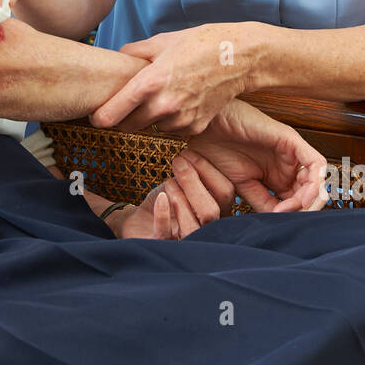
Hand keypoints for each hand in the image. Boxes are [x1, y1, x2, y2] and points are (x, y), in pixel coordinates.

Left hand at [86, 151, 235, 239]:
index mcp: (216, 207)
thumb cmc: (167, 194)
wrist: (137, 219)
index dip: (210, 172)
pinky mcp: (162, 246)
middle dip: (195, 182)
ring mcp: (185, 239)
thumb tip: (210, 118)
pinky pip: (167, 235)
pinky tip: (161, 198)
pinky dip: (165, 215)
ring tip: (168, 179)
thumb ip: (199, 158)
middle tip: (177, 162)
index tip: (189, 153)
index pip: (227, 193)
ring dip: (182, 198)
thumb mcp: (186, 173)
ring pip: (196, 226)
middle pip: (214, 210)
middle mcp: (207, 228)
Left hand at [88, 24, 254, 134]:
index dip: (99, 117)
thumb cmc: (199, 44)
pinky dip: (171, 120)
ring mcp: (181, 119)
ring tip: (161, 96)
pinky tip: (180, 101)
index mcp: (150, 82)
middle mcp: (163, 105)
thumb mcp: (160, 41)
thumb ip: (132, 52)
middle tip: (126, 104)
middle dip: (123, 118)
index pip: (111, 114)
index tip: (95, 116)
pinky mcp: (196, 127)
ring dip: (150, 118)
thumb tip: (115, 60)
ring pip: (151, 127)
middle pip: (127, 126)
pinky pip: (172, 129)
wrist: (239, 58)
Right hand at [186, 99, 327, 213]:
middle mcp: (288, 164)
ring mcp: (291, 152)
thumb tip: (278, 221)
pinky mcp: (291, 140)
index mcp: (277, 175)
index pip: (298, 200)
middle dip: (306, 209)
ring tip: (295, 208)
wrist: (205, 128)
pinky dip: (314, 182)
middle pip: (311, 192)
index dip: (293, 215)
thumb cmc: (217, 150)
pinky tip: (301, 196)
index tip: (277, 223)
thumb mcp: (242, 185)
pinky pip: (315, 162)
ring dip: (311, 199)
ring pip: (317, 179)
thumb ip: (262, 202)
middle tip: (291, 219)